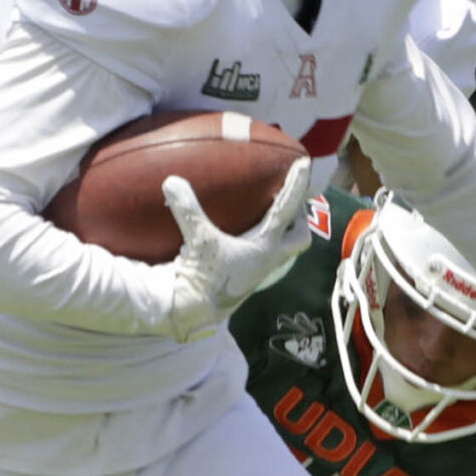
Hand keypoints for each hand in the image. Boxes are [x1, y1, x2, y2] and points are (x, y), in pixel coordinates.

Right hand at [157, 157, 312, 339]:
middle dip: (300, 219)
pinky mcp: (246, 276)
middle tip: (289, 199)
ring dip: (283, 232)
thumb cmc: (204, 278)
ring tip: (269, 212)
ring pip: (284, 249)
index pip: (287, 209)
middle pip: (300, 238)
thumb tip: (171, 181)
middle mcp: (268, 259)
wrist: (195, 312)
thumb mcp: (197, 239)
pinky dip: (259, 241)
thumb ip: (186, 209)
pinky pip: (262, 255)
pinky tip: (244, 233)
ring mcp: (259, 270)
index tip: (304, 163)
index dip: (297, 184)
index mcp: (266, 247)